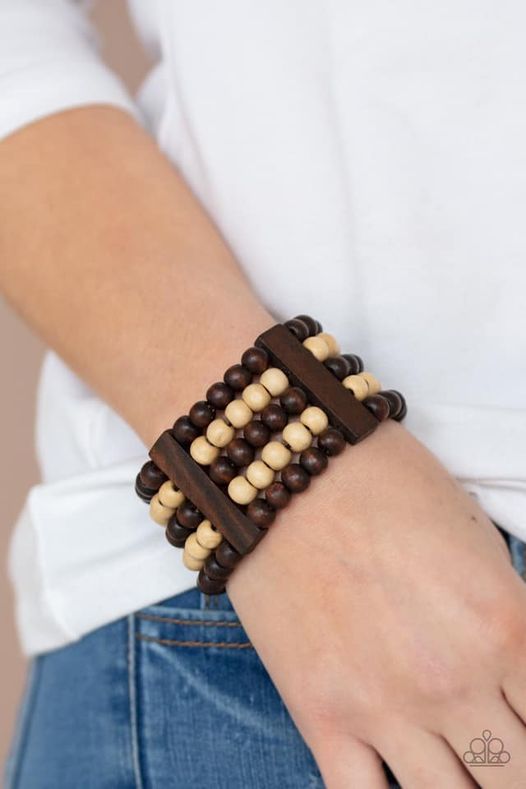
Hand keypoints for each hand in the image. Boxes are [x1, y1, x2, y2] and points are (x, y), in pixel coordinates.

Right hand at [227, 420, 525, 786]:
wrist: (288, 470)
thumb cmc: (388, 486)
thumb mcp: (480, 544)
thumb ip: (512, 627)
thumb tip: (517, 679)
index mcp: (506, 626)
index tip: (519, 718)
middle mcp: (453, 679)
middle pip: (516, 776)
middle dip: (513, 768)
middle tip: (497, 749)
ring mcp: (384, 705)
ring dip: (463, 785)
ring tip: (457, 764)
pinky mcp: (320, 713)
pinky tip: (396, 776)